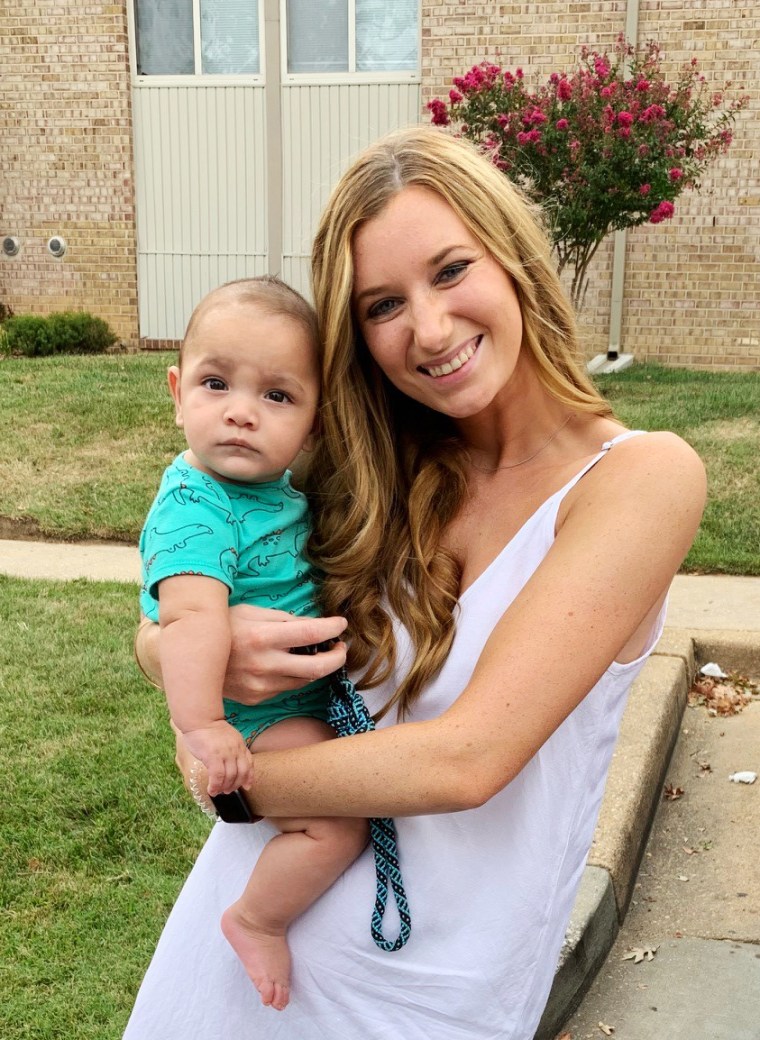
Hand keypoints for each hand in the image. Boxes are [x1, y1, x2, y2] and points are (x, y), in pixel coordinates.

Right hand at [181, 720, 253, 796]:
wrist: (200, 718)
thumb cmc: (209, 729)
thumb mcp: (228, 737)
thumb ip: (232, 749)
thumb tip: (231, 763)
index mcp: (240, 744)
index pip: (250, 763)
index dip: (249, 777)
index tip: (247, 786)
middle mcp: (236, 749)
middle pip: (242, 772)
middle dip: (236, 785)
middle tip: (228, 791)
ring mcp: (226, 752)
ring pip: (230, 776)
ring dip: (225, 787)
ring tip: (219, 791)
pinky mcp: (213, 756)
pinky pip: (218, 776)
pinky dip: (215, 786)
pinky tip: (211, 790)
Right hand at [225, 604, 347, 703]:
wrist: (191, 659)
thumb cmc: (224, 628)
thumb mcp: (251, 612)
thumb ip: (283, 620)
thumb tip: (314, 627)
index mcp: (262, 637)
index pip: (311, 634)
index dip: (332, 629)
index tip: (341, 624)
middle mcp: (263, 665)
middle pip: (317, 668)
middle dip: (337, 658)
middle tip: (341, 648)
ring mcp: (260, 686)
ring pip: (305, 680)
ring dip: (318, 668)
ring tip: (320, 653)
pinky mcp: (257, 698)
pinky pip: (287, 688)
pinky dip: (296, 676)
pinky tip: (293, 665)